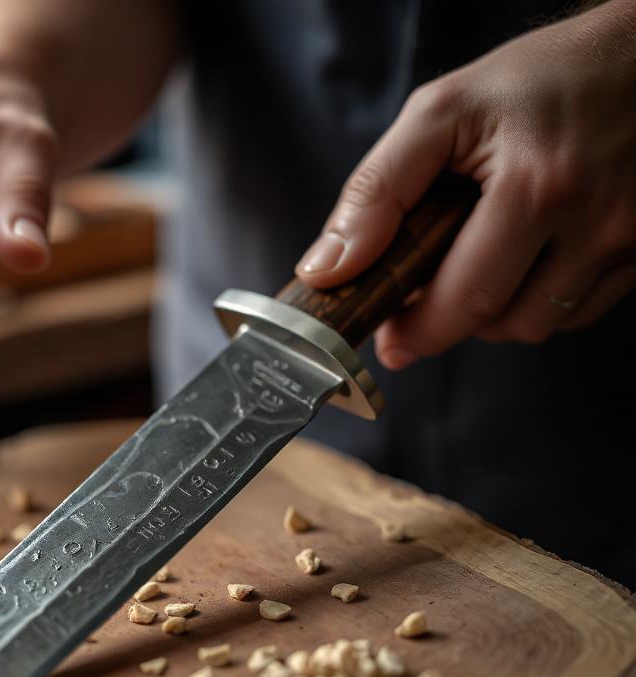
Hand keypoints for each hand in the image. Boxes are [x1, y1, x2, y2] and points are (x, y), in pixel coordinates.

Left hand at [295, 0, 635, 369]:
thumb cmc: (543, 78)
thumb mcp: (443, 112)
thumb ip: (377, 191)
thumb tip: (328, 269)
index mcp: (536, 186)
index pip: (465, 299)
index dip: (419, 332)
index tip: (391, 339)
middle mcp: (595, 220)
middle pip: (502, 323)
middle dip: (450, 324)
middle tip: (419, 305)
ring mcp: (629, 239)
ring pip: (541, 324)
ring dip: (496, 313)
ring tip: (476, 266)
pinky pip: (581, 310)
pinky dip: (540, 300)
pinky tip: (523, 262)